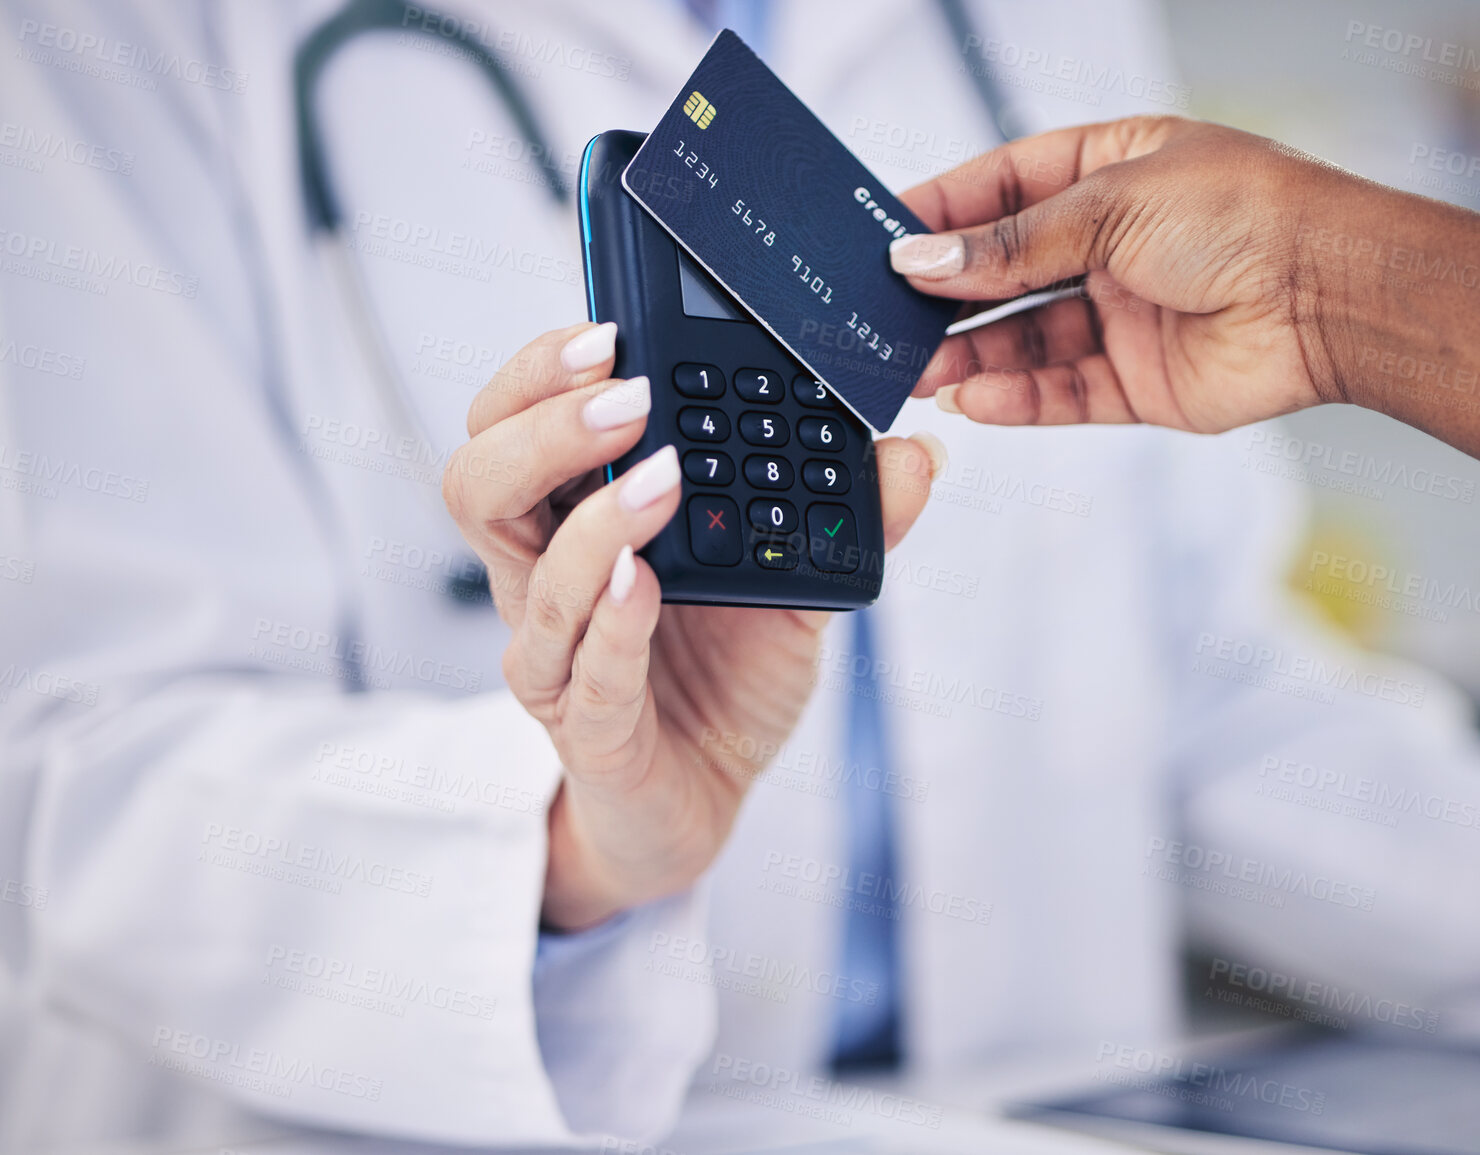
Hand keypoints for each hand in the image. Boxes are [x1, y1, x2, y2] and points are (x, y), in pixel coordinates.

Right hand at [443, 322, 941, 929]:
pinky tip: (645, 580)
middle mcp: (546, 576)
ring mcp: (557, 655)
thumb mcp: (794, 584)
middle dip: (542, 418)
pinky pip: (586, 666)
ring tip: (661, 472)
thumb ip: (845, 520)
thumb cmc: (723, 679)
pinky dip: (614, 618)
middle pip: (479, 476)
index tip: (610, 324)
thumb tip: (914, 451)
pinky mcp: (586, 727)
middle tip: (624, 390)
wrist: (706, 799)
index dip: (545, 368)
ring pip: (522, 567)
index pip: (518, 420)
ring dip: (593, 512)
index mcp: (577, 519)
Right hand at [892, 116, 1340, 432]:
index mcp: (1112, 171)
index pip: (1005, 187)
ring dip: (971, 353)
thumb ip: (1011, 244)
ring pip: (1026, 338)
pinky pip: (1063, 390)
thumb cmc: (1246, 215)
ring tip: (917, 367)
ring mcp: (1126, 313)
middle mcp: (1115, 243)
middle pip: (1008, 270)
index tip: (884, 236)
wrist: (1331, 294)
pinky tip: (976, 397)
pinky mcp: (1140, 380)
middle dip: (948, 295)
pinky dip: (1017, 396)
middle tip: (886, 315)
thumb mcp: (1109, 206)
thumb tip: (924, 259)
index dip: (945, 211)